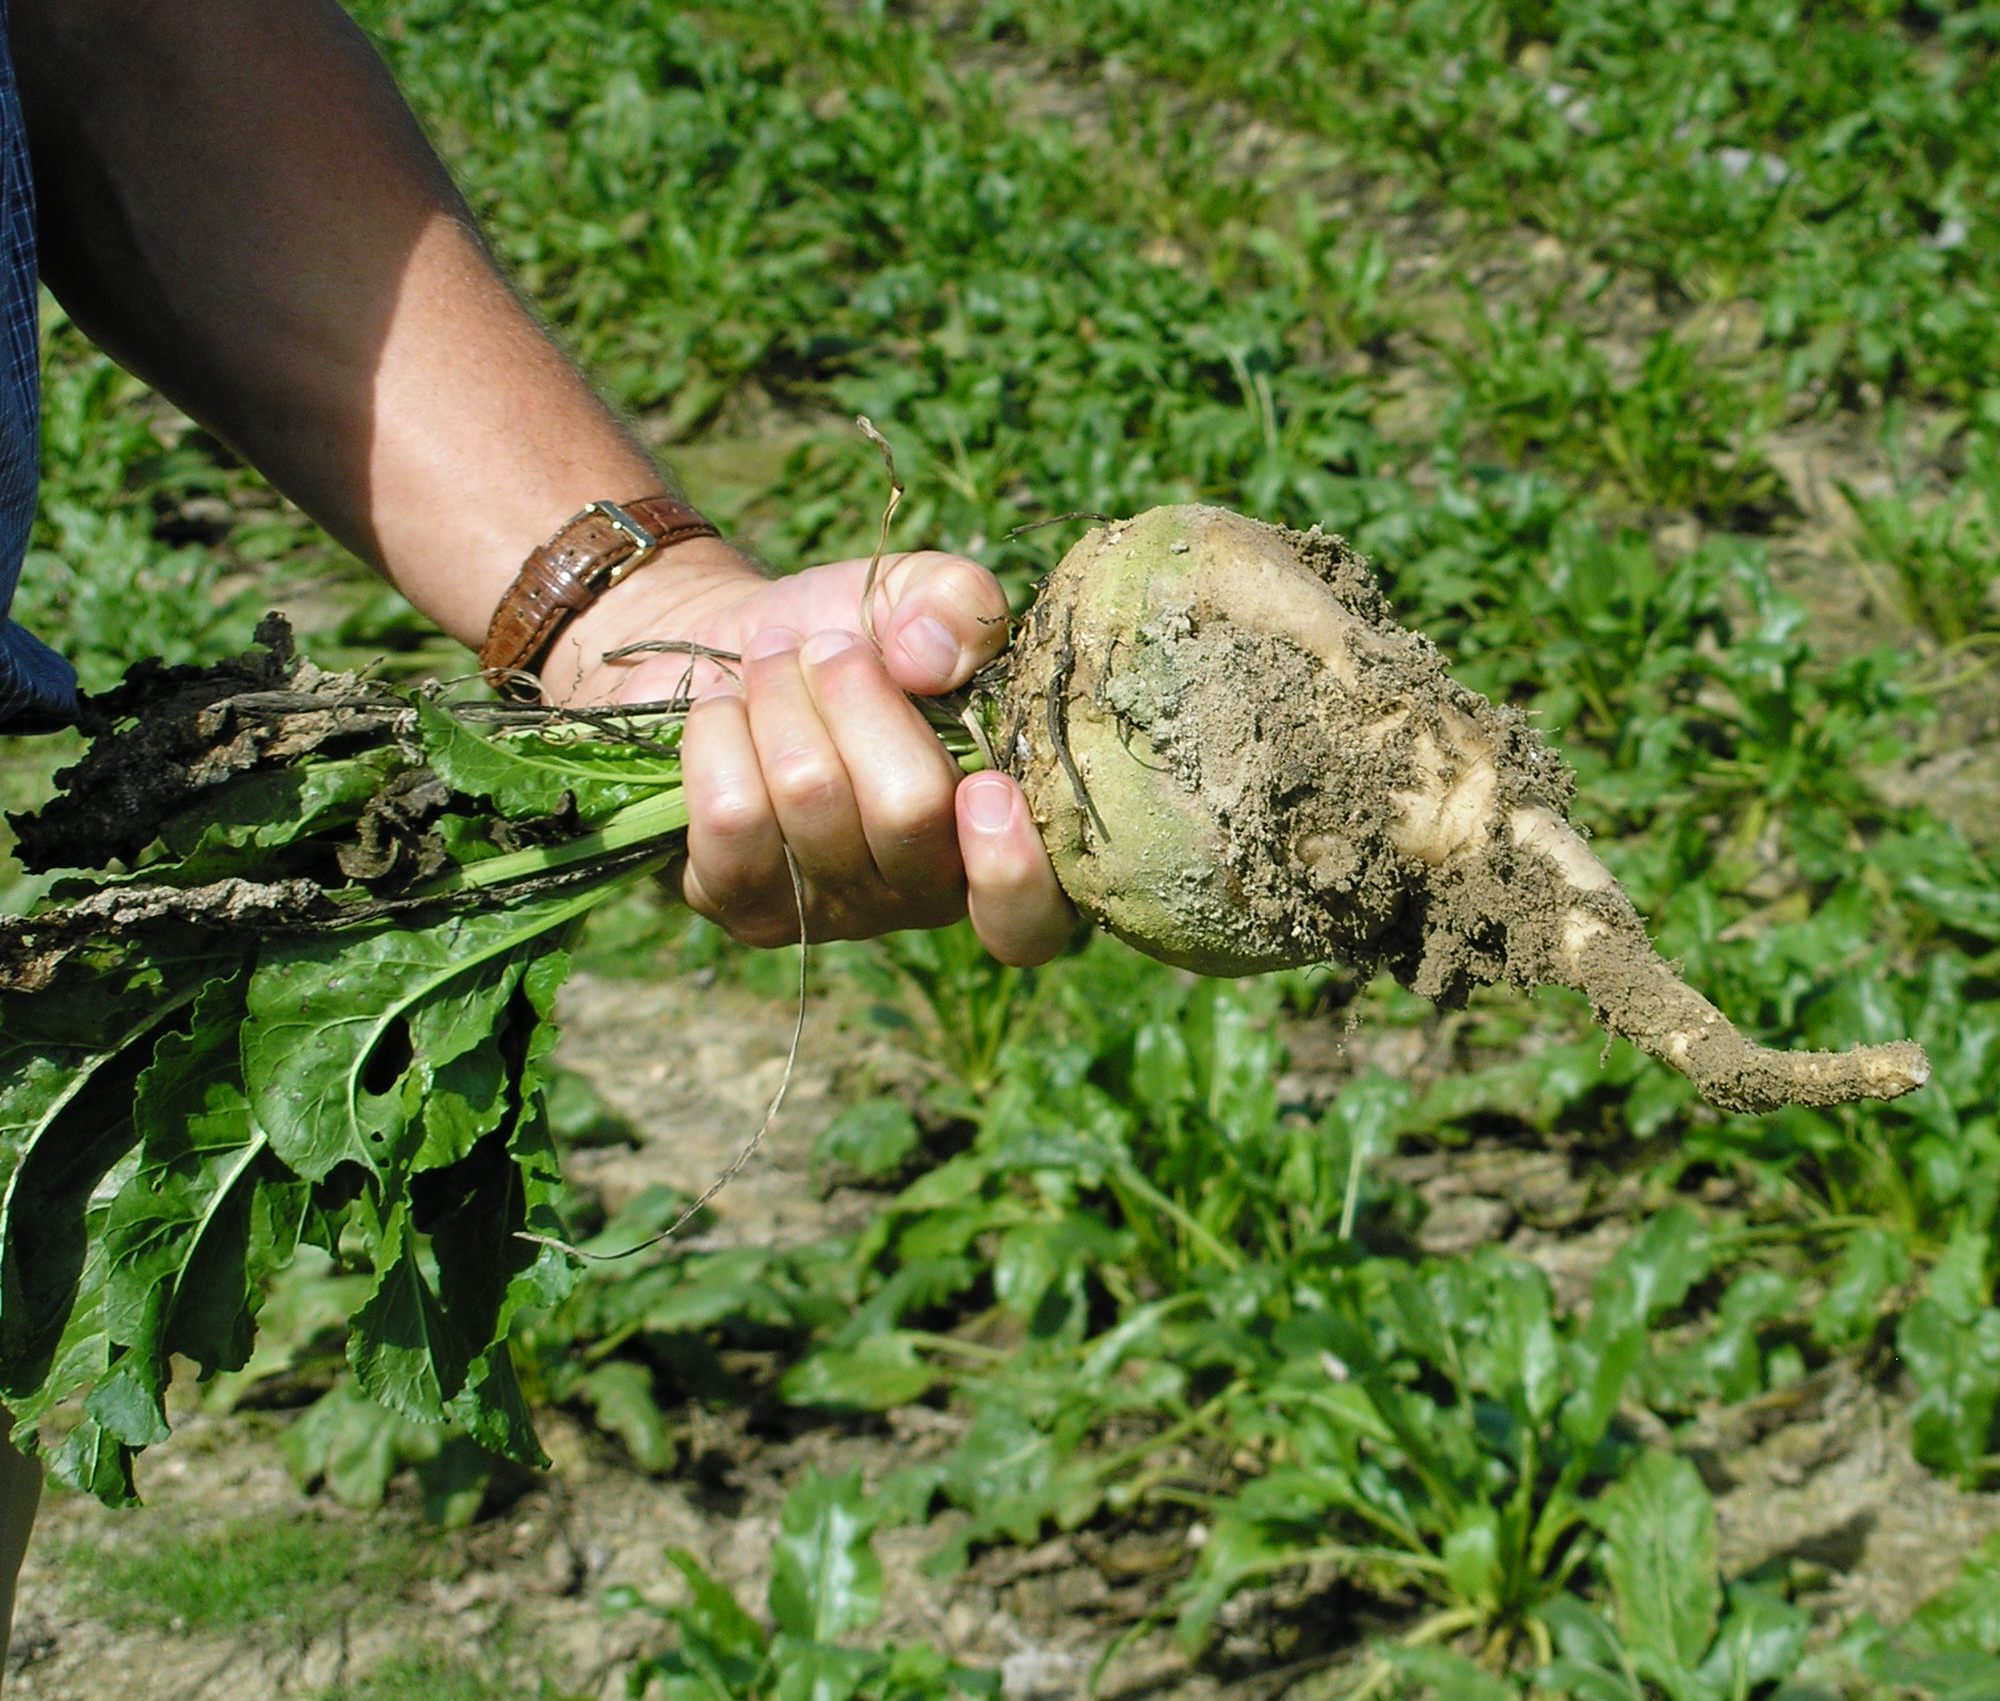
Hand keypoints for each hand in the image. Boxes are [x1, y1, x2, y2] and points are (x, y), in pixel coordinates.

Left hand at [552, 541, 1074, 965]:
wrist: (724, 652)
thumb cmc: (845, 634)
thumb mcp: (916, 595)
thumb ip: (958, 599)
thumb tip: (931, 658)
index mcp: (995, 834)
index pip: (1031, 919)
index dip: (1013, 870)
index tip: (985, 787)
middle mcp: (922, 893)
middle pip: (908, 812)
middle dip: (857, 697)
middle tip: (828, 646)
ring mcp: (832, 910)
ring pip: (812, 799)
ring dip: (781, 698)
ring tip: (770, 659)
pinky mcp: (743, 905)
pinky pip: (729, 819)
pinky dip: (719, 735)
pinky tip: (722, 709)